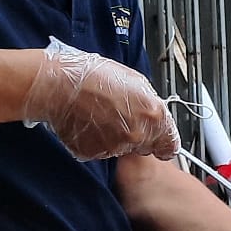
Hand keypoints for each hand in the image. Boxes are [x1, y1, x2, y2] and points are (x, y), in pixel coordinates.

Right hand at [21, 38, 176, 160]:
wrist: (60, 84)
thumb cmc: (94, 76)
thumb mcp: (136, 81)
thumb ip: (151, 104)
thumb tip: (156, 116)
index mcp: (153, 115)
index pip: (170, 145)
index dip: (164, 142)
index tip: (160, 142)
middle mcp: (137, 135)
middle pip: (145, 147)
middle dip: (138, 136)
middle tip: (120, 117)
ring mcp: (115, 147)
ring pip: (122, 149)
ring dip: (116, 137)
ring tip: (100, 115)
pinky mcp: (94, 153)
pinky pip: (101, 151)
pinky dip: (97, 141)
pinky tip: (89, 123)